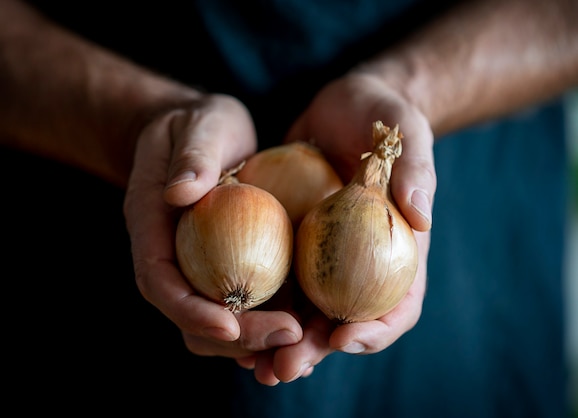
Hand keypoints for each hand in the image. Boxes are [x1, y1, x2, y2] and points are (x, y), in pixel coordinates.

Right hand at [123, 93, 302, 372]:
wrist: (201, 133)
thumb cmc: (199, 124)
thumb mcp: (200, 126)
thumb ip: (191, 156)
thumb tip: (179, 192)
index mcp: (151, 225)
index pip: (159, 281)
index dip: (189, 311)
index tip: (231, 328)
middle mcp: (170, 255)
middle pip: (188, 315)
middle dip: (233, 338)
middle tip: (288, 337)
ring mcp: (198, 265)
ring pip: (215, 322)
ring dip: (254, 342)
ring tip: (301, 345)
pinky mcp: (227, 265)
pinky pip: (244, 304)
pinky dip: (269, 323)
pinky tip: (307, 328)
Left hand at [261, 73, 435, 381]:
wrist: (342, 106)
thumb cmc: (383, 117)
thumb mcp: (406, 134)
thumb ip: (415, 170)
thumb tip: (422, 216)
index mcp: (397, 254)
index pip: (397, 307)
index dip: (374, 331)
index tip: (343, 338)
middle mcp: (358, 266)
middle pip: (342, 322)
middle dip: (313, 350)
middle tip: (283, 368)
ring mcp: (322, 259)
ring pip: (302, 313)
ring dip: (277, 343)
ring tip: (251, 365)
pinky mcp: (289, 244)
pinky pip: (272, 281)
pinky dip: (254, 306)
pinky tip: (227, 320)